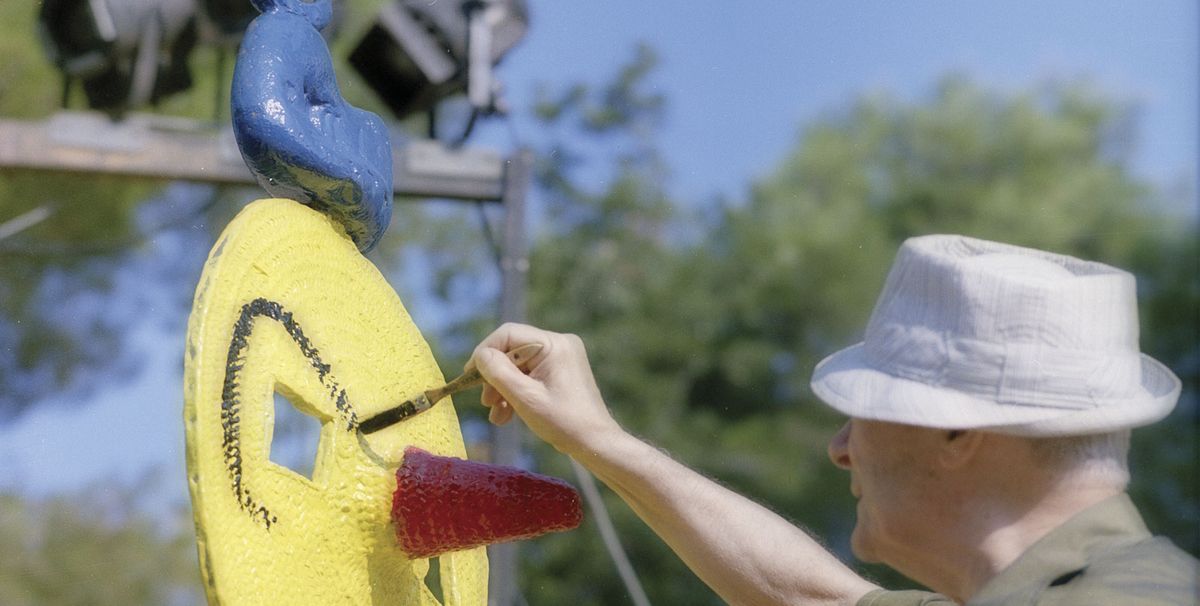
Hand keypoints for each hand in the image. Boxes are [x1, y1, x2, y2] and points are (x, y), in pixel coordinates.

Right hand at [468, 323, 619, 455]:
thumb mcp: (525, 397)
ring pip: (519, 366)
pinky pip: (530, 376)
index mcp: (554, 344)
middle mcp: (559, 345)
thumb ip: (498, 373)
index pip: (508, 334)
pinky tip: (506, 416)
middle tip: (486, 402)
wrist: (595, 444)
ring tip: (496, 415)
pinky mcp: (560, 373)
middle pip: (512, 351)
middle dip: (495, 377)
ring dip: (503, 389)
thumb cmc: (563, 421)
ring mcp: (561, 358)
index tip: (469, 375)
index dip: (484, 352)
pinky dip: (516, 393)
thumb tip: (480, 356)